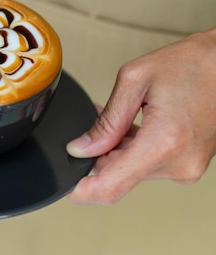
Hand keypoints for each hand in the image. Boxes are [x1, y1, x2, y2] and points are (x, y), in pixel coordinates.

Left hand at [66, 27, 215, 204]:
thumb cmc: (192, 63)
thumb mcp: (135, 80)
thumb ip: (106, 120)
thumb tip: (81, 148)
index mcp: (162, 144)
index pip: (110, 187)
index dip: (80, 191)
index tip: (63, 186)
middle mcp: (178, 163)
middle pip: (118, 176)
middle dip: (96, 156)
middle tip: (91, 128)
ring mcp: (186, 166)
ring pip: (132, 170)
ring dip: (115, 150)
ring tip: (117, 117)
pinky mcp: (189, 163)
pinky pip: (149, 164)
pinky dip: (132, 149)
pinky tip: (130, 126)